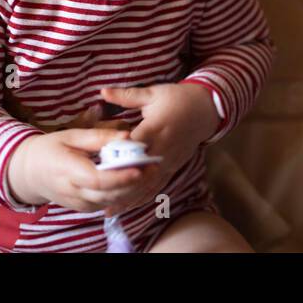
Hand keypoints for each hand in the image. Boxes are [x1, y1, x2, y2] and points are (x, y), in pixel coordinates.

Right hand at [6, 127, 148, 213]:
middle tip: (154, 166)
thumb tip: (127, 135)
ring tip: (151, 172)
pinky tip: (138, 181)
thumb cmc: (51, 148)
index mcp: (67, 170)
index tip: (139, 168)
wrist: (29, 172)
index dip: (120, 176)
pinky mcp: (85, 208)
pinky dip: (124, 194)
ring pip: (111, 202)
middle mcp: (73, 192)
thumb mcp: (71, 135)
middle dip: (133, 183)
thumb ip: (99, 137)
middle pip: (108, 194)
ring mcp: (78, 203)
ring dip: (133, 189)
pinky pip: (108, 204)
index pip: (97, 180)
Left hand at [94, 83, 218, 214]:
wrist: (205, 109)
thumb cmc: (177, 98)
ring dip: (129, 197)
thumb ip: (126, 96)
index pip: (134, 146)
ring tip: (109, 211)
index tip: (97, 164)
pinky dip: (143, 197)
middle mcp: (162, 148)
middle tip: (96, 195)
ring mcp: (169, 161)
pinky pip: (157, 186)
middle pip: (139, 171)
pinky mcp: (173, 167)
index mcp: (156, 128)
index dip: (117, 155)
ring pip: (147, 184)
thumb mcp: (153, 93)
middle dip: (119, 184)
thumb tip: (102, 91)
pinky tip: (129, 207)